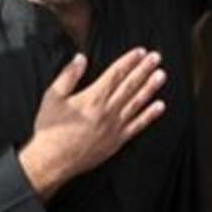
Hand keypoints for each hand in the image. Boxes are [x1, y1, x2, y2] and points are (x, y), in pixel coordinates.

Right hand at [18, 49, 166, 199]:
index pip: (115, 74)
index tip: (140, 52)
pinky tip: (159, 106)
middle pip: (130, 85)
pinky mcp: (117, 141)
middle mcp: (107, 110)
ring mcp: (115, 126)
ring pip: (137, 103)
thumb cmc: (51, 129)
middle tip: (156, 58)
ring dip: (150, 88)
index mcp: (92, 98)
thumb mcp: (52, 97)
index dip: (129, 61)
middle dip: (144, 70)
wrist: (53, 160)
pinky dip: (150, 115)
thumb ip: (68, 76)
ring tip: (161, 76)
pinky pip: (137, 125)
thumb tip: (80, 58)